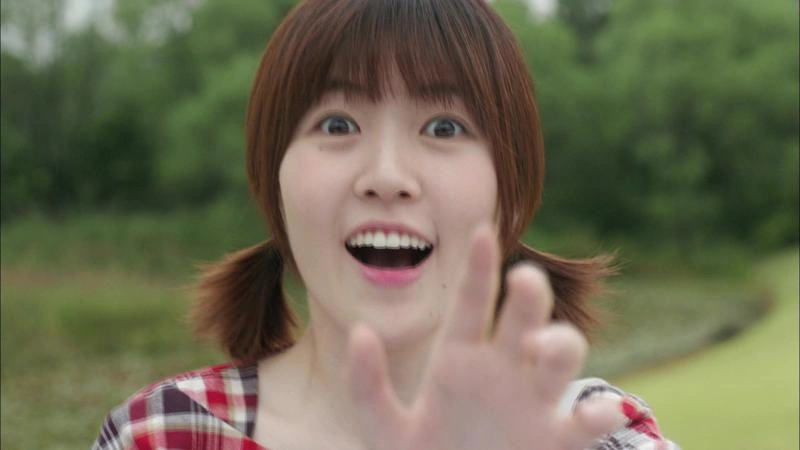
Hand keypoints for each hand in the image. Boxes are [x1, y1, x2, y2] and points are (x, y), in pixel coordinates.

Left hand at [346, 226, 624, 449]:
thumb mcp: (384, 428)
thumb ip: (368, 384)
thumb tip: (360, 331)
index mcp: (459, 358)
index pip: (472, 302)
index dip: (478, 268)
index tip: (481, 231)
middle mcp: (502, 369)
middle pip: (526, 316)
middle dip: (530, 293)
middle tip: (522, 279)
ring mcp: (532, 402)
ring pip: (563, 353)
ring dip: (560, 341)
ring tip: (535, 347)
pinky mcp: (555, 440)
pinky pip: (587, 423)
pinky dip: (598, 414)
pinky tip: (596, 412)